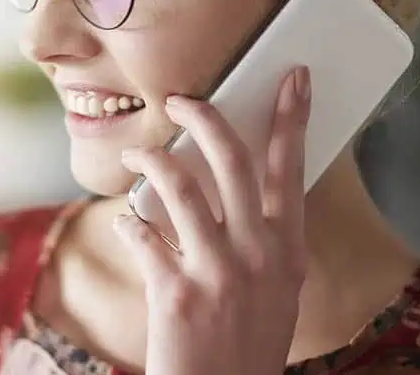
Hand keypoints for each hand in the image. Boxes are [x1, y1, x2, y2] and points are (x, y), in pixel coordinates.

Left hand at [113, 66, 311, 374]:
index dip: (292, 119)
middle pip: (231, 159)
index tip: (293, 77)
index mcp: (287, 251)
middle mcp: (257, 254)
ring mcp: (217, 271)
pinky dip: (127, 220)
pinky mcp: (175, 291)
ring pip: (179, 184)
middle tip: (180, 99)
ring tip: (135, 153)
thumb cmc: (246, 342)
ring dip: (151, 157)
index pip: (291, 170)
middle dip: (204, 116)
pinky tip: (126, 223)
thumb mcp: (275, 291)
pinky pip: (140, 232)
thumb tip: (228, 189)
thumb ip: (261, 241)